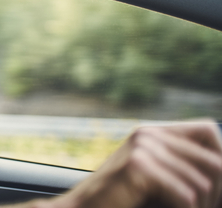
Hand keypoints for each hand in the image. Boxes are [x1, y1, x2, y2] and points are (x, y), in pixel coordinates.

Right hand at [59, 121, 221, 207]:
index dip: (221, 158)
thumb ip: (181, 166)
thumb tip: (221, 169)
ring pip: (203, 183)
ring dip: (201, 207)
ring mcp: (142, 148)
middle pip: (213, 161)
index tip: (217, 190)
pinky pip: (186, 195)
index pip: (208, 130)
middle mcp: (147, 134)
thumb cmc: (120, 199)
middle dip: (217, 192)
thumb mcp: (153, 177)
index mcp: (152, 131)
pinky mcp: (138, 167)